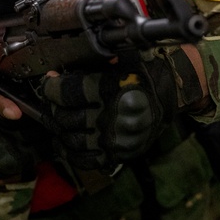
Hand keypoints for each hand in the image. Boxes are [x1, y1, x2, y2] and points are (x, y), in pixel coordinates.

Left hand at [39, 46, 202, 170]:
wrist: (171, 92)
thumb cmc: (142, 72)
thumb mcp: (116, 60)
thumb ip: (86, 67)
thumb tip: (55, 74)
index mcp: (109, 89)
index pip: (65, 93)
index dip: (50, 87)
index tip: (49, 82)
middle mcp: (110, 116)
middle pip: (65, 118)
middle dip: (52, 108)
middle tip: (51, 102)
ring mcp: (114, 138)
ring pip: (71, 140)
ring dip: (59, 130)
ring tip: (57, 120)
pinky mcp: (118, 153)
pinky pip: (86, 160)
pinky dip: (70, 152)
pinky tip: (65, 141)